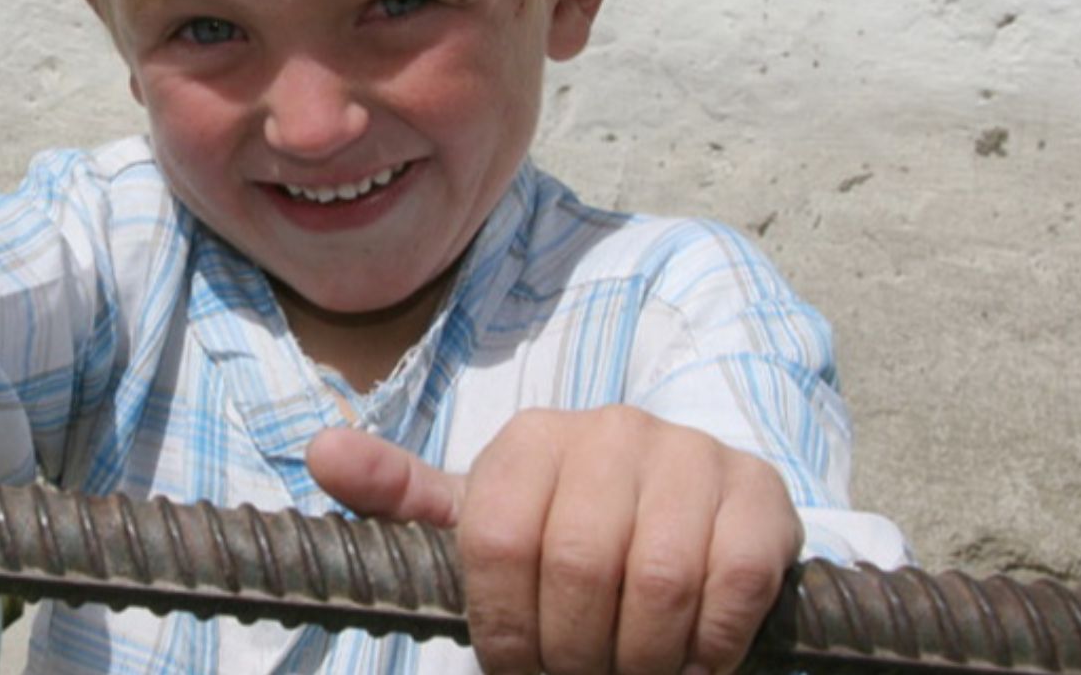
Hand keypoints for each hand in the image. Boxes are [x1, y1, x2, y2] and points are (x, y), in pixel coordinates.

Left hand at [308, 407, 800, 674]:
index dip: (504, 628)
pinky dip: (705, 648)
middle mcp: (610, 430)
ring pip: (657, 582)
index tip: (516, 668)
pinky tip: (689, 662)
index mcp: (530, 438)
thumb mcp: (483, 514)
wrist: (689, 509)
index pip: (495, 540)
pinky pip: (729, 587)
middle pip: (578, 567)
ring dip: (640, 658)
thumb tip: (321, 453)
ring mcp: (690, 455)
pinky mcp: (759, 495)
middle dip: (575, 650)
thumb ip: (402, 498)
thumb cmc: (567, 526)